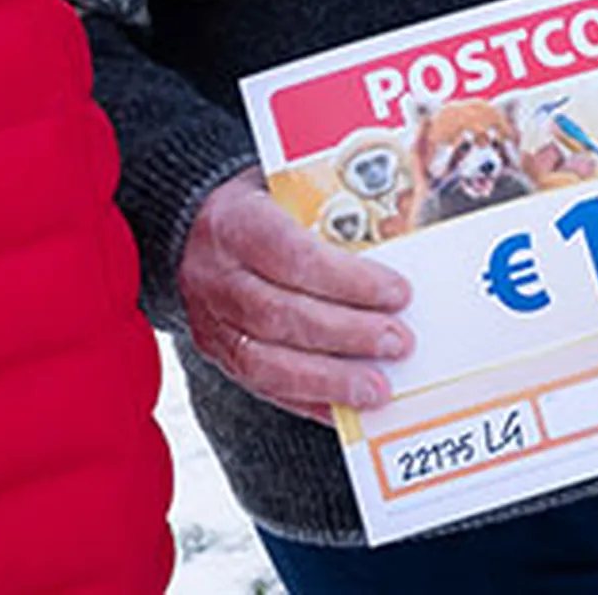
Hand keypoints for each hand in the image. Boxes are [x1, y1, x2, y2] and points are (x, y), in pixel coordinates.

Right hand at [177, 178, 412, 423]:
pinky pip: (263, 387)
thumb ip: (337, 212)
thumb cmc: (260, 205)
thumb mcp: (290, 188)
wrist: (196, 224)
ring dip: (329, 380)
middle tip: (399, 342)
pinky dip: (309, 401)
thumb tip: (402, 239)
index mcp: (235, 222)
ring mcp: (211, 320)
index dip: (347, 279)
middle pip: (281, 314)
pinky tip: (346, 408)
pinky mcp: (217, 353)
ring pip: (266, 362)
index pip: (292, 255)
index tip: (398, 293)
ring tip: (378, 389)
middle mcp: (216, 275)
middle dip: (348, 333)